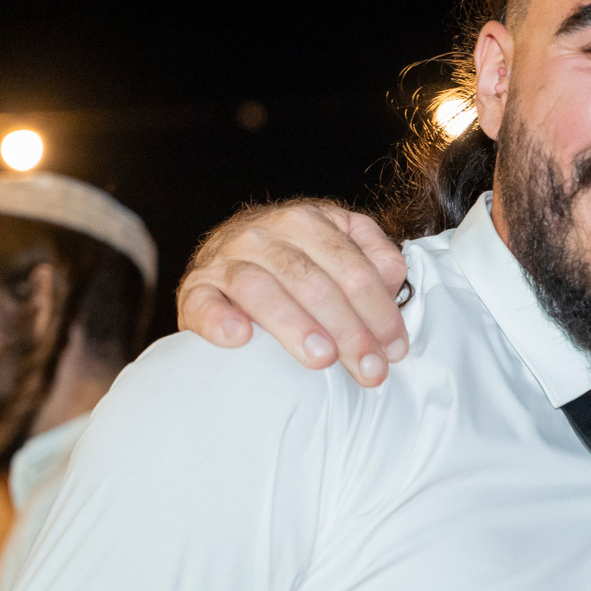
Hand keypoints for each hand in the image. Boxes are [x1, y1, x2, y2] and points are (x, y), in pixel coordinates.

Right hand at [177, 201, 408, 387]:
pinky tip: (241, 338)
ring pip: (261, 289)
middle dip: (348, 330)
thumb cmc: (296, 258)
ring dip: (294, 325)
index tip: (394, 349)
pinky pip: (204, 303)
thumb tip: (391, 278)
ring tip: (321, 358)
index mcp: (307, 221)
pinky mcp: (196, 288)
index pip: (351, 268)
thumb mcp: (341, 243)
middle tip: (368, 370)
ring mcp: (226, 260)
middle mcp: (263, 234)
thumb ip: (373, 256)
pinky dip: (220, 320)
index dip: (378, 310)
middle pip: (313, 283)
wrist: (229, 255)